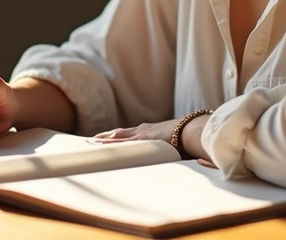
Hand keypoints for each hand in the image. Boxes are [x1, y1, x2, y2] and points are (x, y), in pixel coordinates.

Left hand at [94, 117, 215, 166]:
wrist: (192, 130)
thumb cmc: (190, 137)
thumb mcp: (180, 142)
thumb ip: (177, 147)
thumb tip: (186, 155)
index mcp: (154, 131)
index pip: (134, 133)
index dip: (123, 135)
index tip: (114, 136)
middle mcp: (145, 130)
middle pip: (123, 133)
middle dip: (110, 136)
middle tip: (96, 139)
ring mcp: (142, 135)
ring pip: (119, 136)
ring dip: (106, 140)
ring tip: (93, 142)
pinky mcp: (141, 140)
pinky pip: (121, 142)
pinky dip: (109, 144)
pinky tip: (100, 145)